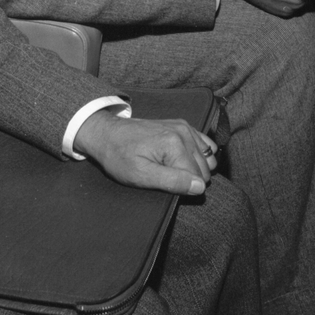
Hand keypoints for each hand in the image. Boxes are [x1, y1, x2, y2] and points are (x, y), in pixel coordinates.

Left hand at [73, 112, 217, 195]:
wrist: (107, 135)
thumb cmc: (120, 157)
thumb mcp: (141, 176)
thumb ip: (173, 181)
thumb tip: (200, 187)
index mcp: (175, 144)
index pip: (198, 179)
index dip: (183, 189)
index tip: (164, 185)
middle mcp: (184, 132)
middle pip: (205, 169)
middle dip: (190, 179)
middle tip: (165, 177)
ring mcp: (184, 127)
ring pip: (207, 158)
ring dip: (196, 168)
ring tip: (172, 169)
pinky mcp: (182, 125)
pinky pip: (205, 144)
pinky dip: (200, 155)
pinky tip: (183, 160)